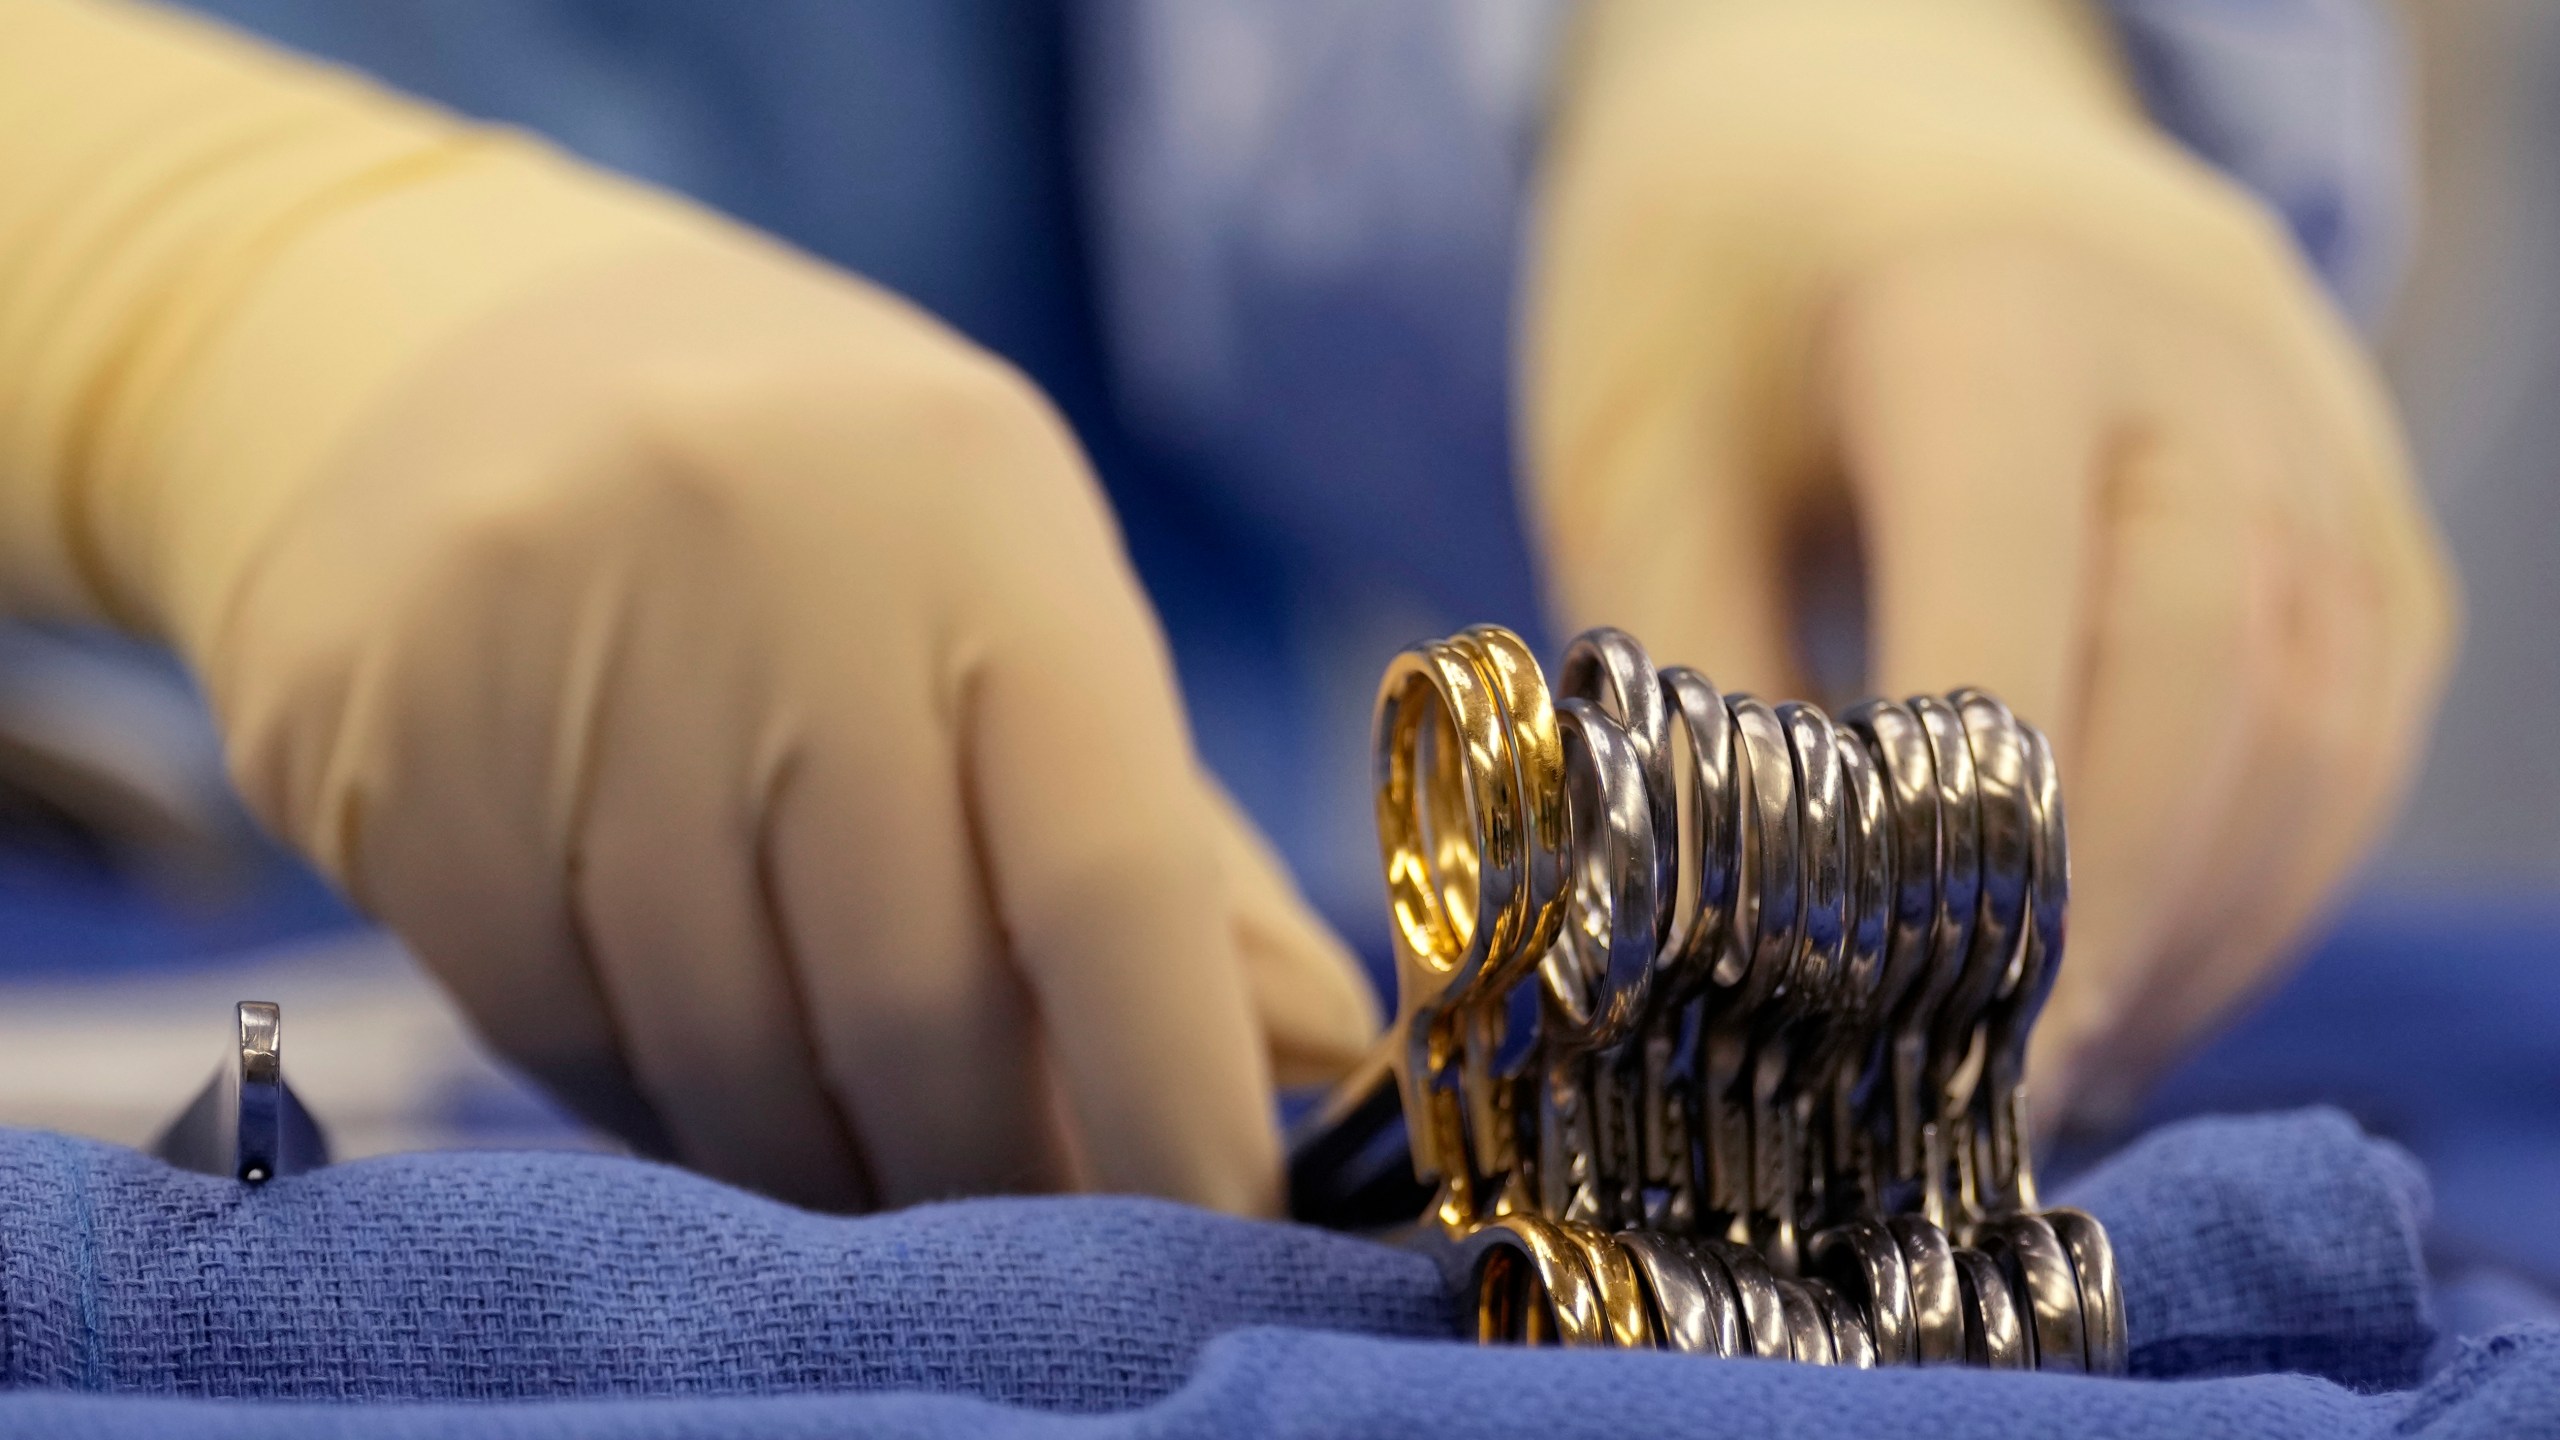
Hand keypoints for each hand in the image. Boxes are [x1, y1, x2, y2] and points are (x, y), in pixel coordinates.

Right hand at [139, 157, 1376, 1212]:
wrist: (459, 355)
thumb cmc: (823, 512)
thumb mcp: (1018, 594)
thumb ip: (1169, 834)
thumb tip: (1313, 1050)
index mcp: (976, 518)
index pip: (1107, 871)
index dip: (1174, 1092)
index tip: (1218, 1236)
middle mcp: (766, 563)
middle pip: (910, 1000)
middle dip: (995, 1175)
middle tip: (1037, 1244)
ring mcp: (551, 649)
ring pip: (726, 1050)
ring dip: (828, 1172)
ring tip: (883, 1180)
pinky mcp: (392, 751)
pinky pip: (560, 1035)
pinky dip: (665, 1115)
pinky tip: (718, 1095)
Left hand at [1520, 0, 2454, 1130]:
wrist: (1854, 104)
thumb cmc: (1715, 283)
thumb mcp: (1635, 454)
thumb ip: (1689, 687)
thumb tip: (1729, 944)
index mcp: (1993, 308)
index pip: (2021, 616)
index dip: (1969, 860)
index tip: (1893, 1042)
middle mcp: (2206, 354)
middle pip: (2207, 687)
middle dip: (2096, 924)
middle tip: (1977, 1100)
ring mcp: (2316, 421)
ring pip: (2316, 731)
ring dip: (2196, 927)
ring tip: (2053, 1068)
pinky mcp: (2358, 502)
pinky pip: (2355, 723)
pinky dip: (2259, 873)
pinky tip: (2137, 971)